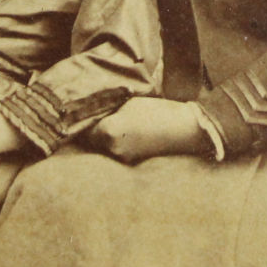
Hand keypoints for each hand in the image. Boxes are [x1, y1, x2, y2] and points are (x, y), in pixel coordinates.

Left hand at [83, 97, 206, 163]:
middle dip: (91, 129)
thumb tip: (90, 114)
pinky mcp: (130, 162)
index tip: (83, 111)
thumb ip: (106, 111)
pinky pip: (114, 151)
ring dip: (103, 136)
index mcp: (108, 131)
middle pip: (90, 139)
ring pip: (102, 146)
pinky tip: (125, 132)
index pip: (83, 127)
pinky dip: (115, 143)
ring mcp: (120, 158)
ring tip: (114, 122)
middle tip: (96, 116)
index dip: (83, 118)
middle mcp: (111, 148)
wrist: (183, 129)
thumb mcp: (128, 104)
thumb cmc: (155, 111)